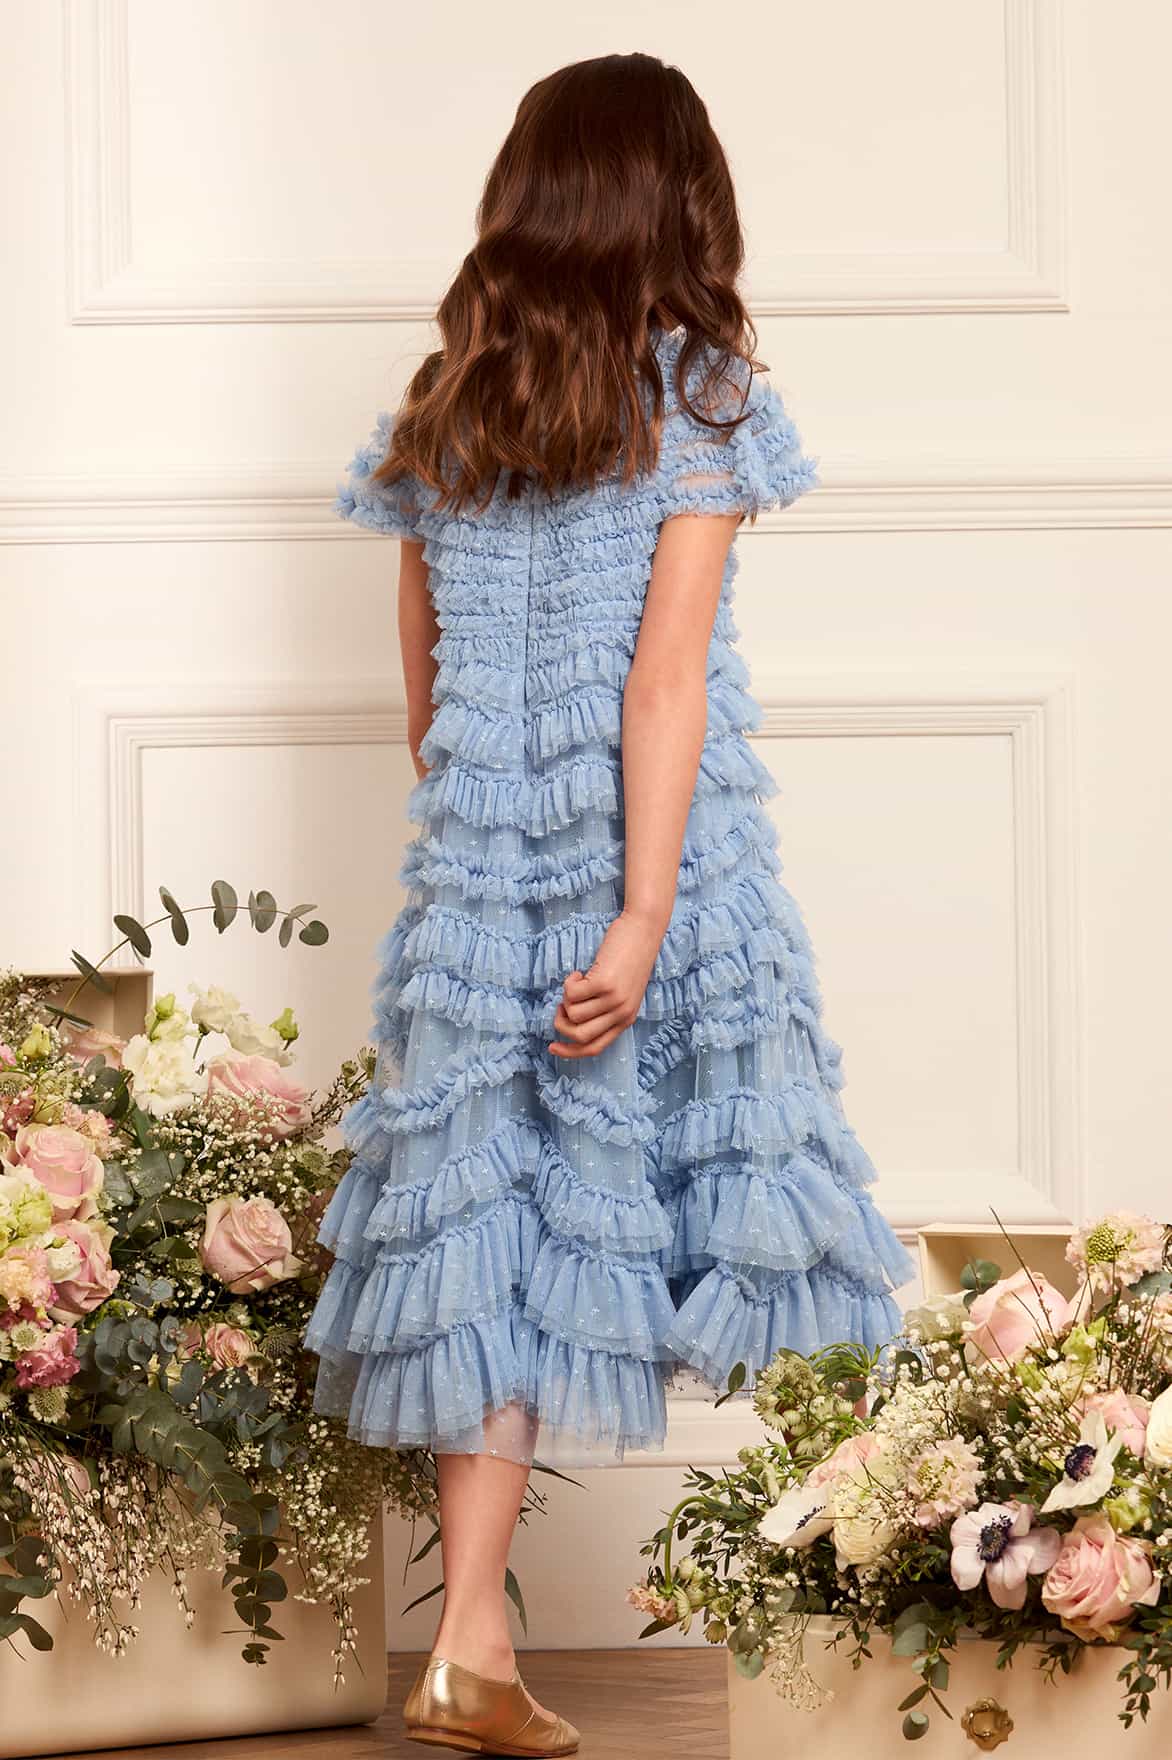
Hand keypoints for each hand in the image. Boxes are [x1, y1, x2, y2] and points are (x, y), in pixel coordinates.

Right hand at [548, 908, 664, 1059]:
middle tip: (561, 1006)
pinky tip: (580, 972)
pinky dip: (569, 982)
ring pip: (572, 1013)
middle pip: (580, 1037)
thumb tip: (571, 1021)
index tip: (553, 1047)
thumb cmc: (629, 958)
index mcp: (626, 1020)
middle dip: (561, 1024)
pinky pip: (571, 993)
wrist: (643, 931)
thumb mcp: (622, 992)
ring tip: (577, 981)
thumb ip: (604, 1010)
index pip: (595, 1048)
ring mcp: (614, 999)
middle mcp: (621, 1014)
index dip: (570, 1052)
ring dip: (566, 998)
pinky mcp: (604, 983)